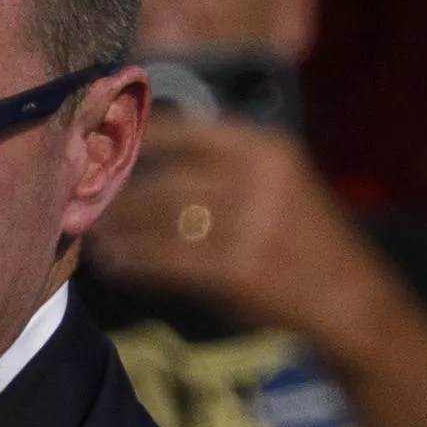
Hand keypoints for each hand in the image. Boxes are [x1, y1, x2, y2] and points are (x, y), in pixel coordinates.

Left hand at [87, 115, 385, 342]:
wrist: (346, 295)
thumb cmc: (297, 234)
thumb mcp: (273, 179)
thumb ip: (215, 161)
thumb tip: (130, 148)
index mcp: (260, 147)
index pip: (176, 131)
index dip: (129, 140)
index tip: (94, 147)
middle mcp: (252, 178)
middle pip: (155, 179)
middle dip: (112, 193)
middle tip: (80, 200)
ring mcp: (243, 224)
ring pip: (151, 220)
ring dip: (113, 229)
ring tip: (92, 234)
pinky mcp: (232, 268)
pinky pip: (159, 261)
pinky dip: (128, 262)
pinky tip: (111, 264)